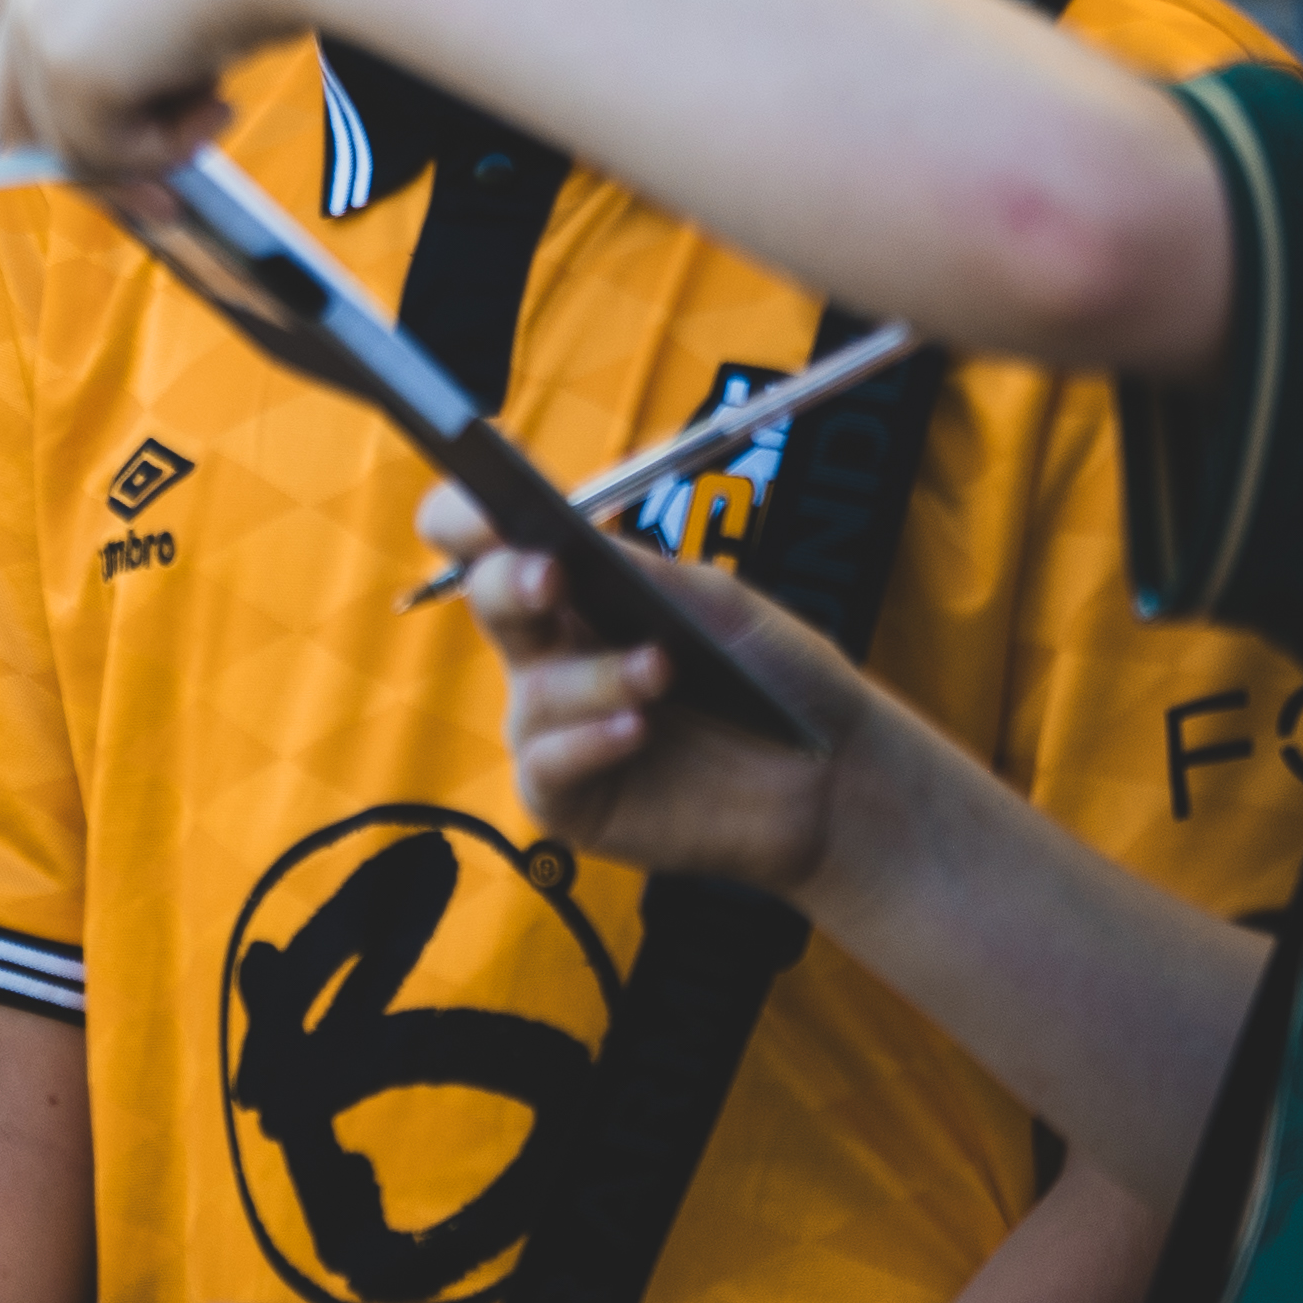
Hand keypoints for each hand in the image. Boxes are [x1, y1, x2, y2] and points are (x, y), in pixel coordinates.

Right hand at [428, 486, 872, 894]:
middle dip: (510, 581)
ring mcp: (556, 727)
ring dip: (594, 676)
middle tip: (552, 576)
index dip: (469, 518)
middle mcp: (555, 655)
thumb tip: (583, 540)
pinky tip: (637, 730)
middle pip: (489, 601)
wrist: (833, 776)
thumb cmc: (779, 682)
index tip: (492, 504)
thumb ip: (655, 576)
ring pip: (534, 691)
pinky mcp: (567, 799)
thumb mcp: (729, 609)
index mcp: (582, 594)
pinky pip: (547, 765)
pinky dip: (589, 741)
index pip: (497, 546)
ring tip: (662, 670)